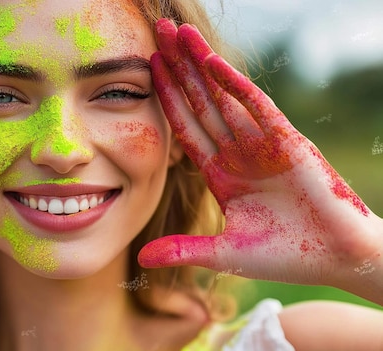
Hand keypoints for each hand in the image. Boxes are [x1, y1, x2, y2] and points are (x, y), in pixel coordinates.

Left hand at [139, 19, 382, 290]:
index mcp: (219, 173)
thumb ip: (183, 250)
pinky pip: (256, 108)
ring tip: (179, 33)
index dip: (165, 98)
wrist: (336, 259)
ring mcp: (261, 144)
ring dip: (201, 65)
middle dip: (178, 68)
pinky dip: (235, 85)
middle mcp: (236, 152)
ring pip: (223, 97)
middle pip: (199, 102)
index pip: (184, 127)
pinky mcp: (288, 142)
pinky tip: (212, 62)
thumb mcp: (224, 253)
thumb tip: (139, 259)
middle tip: (157, 31)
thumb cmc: (285, 256)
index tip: (146, 69)